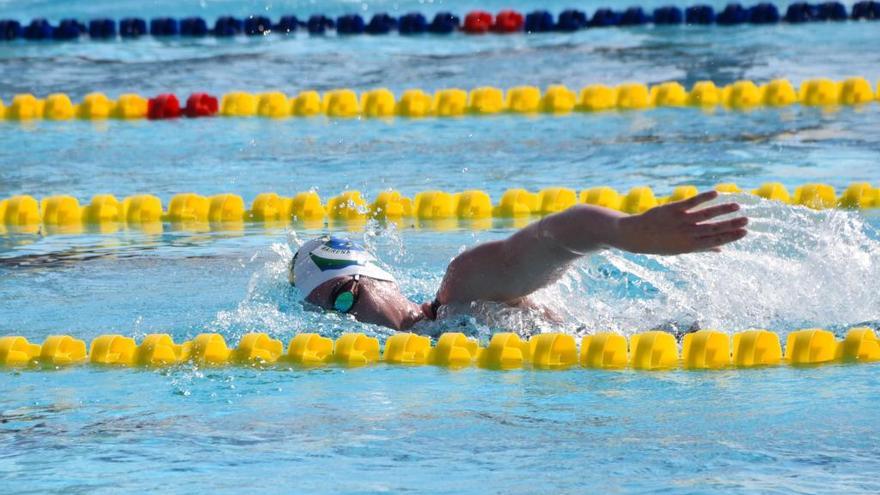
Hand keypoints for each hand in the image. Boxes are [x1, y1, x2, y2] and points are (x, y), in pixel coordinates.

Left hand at [615, 191, 746, 254]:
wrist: (635, 236)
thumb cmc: (660, 244)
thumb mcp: (680, 249)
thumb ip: (701, 247)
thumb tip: (721, 250)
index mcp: (690, 246)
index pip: (715, 240)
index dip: (731, 236)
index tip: (745, 232)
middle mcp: (687, 234)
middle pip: (713, 228)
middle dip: (731, 224)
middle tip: (747, 220)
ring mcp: (680, 221)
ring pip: (705, 215)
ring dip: (722, 210)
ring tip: (736, 206)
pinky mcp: (672, 209)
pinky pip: (691, 202)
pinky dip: (704, 198)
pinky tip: (716, 193)